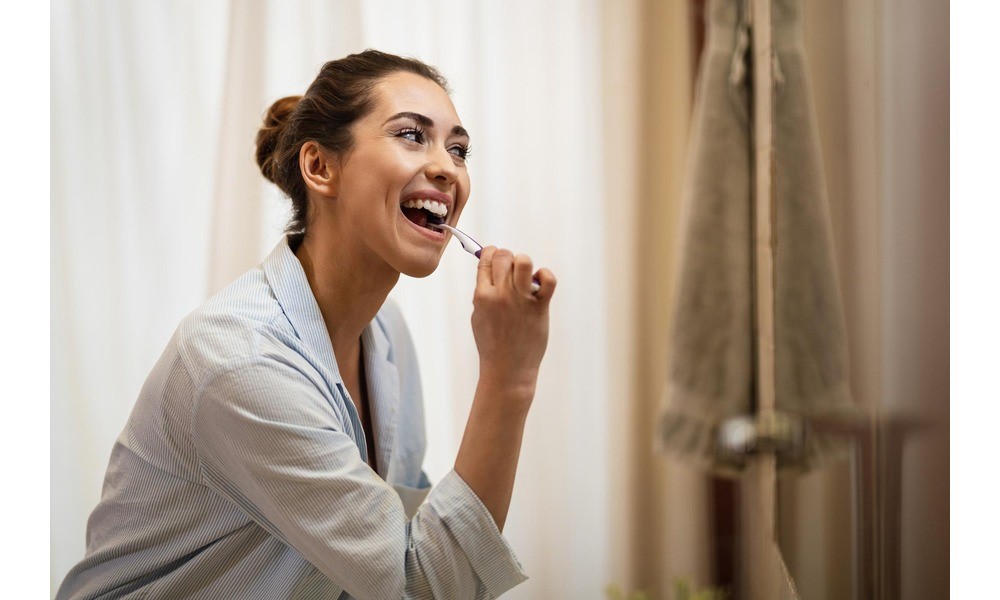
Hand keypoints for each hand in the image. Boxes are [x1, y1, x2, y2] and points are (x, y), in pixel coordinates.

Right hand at [470, 246, 556, 398]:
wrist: (508, 369)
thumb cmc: (492, 343)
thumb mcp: (478, 316)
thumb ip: (483, 293)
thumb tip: (490, 269)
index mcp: (482, 296)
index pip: (486, 259)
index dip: (491, 254)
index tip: (495, 259)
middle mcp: (500, 295)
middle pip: (504, 255)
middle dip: (508, 258)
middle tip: (512, 272)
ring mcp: (521, 300)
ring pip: (524, 261)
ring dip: (524, 264)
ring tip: (525, 277)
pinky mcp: (539, 308)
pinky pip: (548, 279)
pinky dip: (545, 275)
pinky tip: (540, 284)